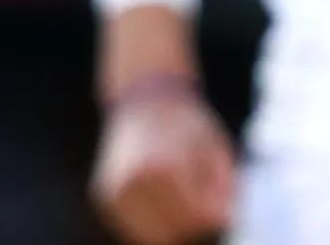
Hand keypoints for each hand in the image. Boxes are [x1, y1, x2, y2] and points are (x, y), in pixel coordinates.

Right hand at [90, 88, 237, 244]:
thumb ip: (224, 186)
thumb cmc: (186, 123)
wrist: (144, 99)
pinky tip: (162, 202)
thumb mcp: (216, 146)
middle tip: (203, 200)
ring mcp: (114, 191)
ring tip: (182, 198)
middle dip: (193, 222)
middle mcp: (133, 180)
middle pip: (174, 231)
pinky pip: (133, 229)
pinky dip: (151, 224)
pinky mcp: (103, 197)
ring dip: (172, 228)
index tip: (224, 203)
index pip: (196, 215)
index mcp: (165, 165)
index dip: (215, 214)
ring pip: (153, 236)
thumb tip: (226, 221)